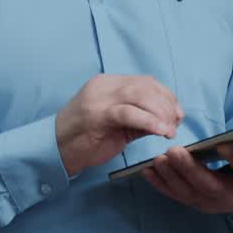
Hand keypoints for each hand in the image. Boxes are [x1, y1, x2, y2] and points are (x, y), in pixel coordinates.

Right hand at [55, 74, 183, 177]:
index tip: (178, 114)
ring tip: (169, 130)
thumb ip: (140, 118)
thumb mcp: (117, 125)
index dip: (166, 96)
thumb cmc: (85, 140)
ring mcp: (100, 98)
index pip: (146, 82)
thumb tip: (168, 120)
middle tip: (176, 123)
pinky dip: (149, 121)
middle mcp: (105, 86)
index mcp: (109, 83)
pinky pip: (129, 113)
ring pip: (141, 95)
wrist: (54, 150)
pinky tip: (160, 132)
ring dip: (161, 113)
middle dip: (167, 105)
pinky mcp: (97, 114)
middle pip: (146, 86)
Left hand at [142, 123, 232, 214]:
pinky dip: (161, 184)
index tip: (225, 144)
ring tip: (158, 157)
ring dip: (171, 176)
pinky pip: (176, 195)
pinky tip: (148, 170)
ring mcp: (213, 202)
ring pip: (188, 192)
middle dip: (191, 170)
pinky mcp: (197, 202)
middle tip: (174, 150)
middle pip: (209, 185)